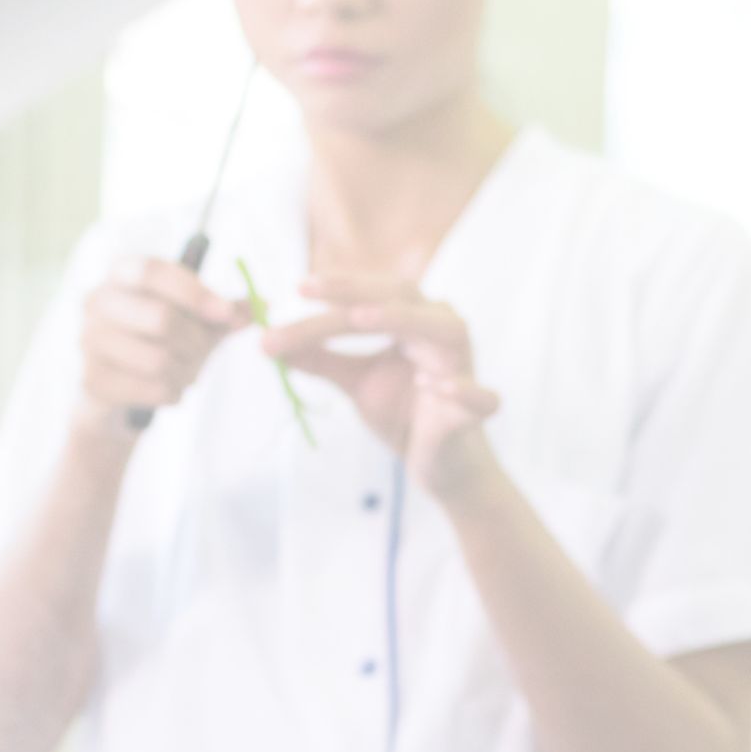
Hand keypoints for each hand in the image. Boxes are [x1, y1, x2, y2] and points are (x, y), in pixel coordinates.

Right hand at [77, 256, 255, 429]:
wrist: (124, 391)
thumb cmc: (164, 342)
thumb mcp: (200, 321)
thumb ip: (228, 311)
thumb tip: (264, 303)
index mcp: (122, 275)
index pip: (152, 270)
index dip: (193, 292)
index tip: (226, 313)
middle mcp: (97, 302)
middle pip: (160, 318)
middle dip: (196, 341)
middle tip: (202, 349)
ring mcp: (88, 340)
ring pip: (158, 359)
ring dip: (186, 370)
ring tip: (183, 368)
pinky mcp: (92, 379)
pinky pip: (153, 389)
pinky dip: (173, 392)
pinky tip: (167, 388)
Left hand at [263, 275, 505, 484]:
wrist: (436, 463)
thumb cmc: (403, 413)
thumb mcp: (354, 381)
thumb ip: (321, 359)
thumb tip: (269, 341)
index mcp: (416, 323)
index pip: (374, 295)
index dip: (337, 288)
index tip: (296, 288)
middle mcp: (443, 335)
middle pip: (404, 297)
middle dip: (355, 290)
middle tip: (308, 291)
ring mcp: (463, 369)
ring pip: (446, 330)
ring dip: (406, 319)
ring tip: (362, 318)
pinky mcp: (475, 411)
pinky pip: (481, 397)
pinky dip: (463, 390)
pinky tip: (437, 386)